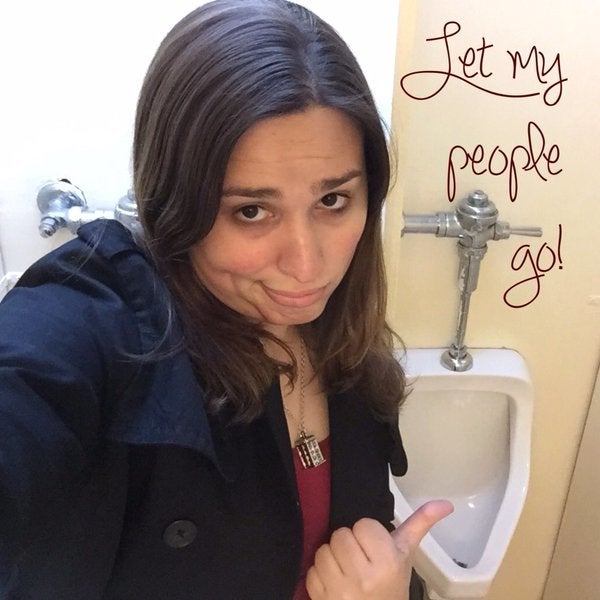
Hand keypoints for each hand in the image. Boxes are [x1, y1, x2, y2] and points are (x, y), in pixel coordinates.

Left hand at [305, 500, 452, 599]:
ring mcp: (340, 591)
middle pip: (341, 535)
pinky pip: (311, 571)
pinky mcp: (321, 599)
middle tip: (360, 561)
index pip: (363, 525)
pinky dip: (320, 576)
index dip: (367, 535)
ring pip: (324, 550)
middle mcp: (364, 577)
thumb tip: (445, 504)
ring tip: (347, 572)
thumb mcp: (406, 556)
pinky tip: (335, 584)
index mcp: (388, 562)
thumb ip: (420, 524)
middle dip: (348, 545)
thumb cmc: (391, 588)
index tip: (374, 550)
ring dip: (332, 559)